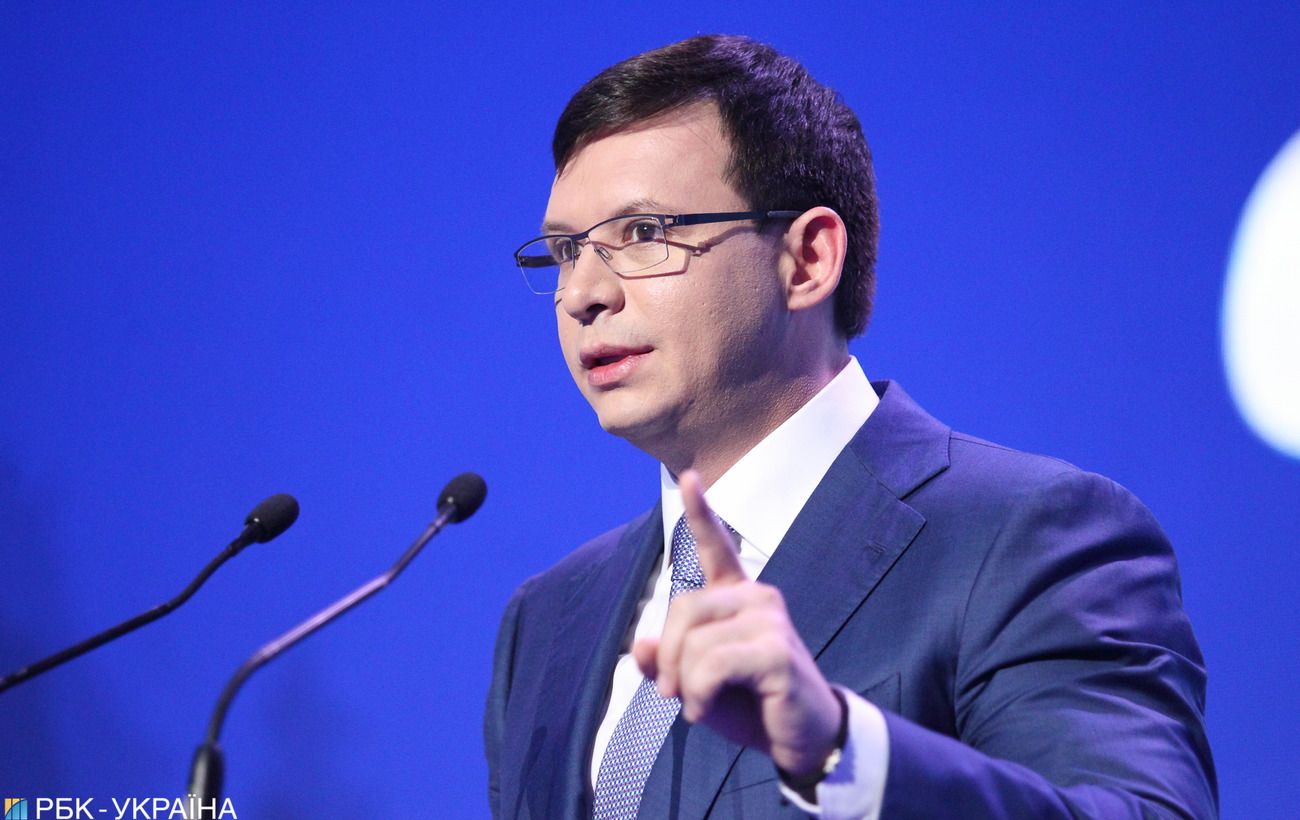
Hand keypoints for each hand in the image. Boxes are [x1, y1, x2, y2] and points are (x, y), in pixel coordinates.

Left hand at [632, 470, 843, 777]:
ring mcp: (769, 619)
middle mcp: (756, 596)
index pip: (717, 546)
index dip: (700, 512)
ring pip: (693, 642)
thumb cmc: (749, 704)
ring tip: (702, 705)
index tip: (689, 476)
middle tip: (674, 694)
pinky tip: (709, 712)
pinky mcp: (776, 650)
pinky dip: (699, 696)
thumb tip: (638, 647)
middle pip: (681, 609)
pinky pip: (710, 665)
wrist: (800, 739)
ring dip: (686, 685)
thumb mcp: (695, 684)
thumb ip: (665, 663)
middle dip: (667, 658)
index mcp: (737, 596)